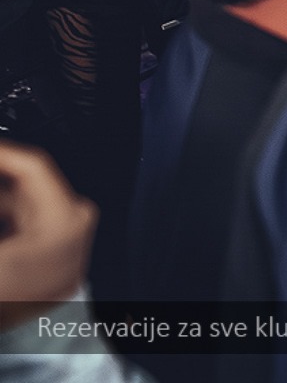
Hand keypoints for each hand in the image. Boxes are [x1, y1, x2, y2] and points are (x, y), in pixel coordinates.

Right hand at [0, 143, 96, 330]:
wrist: (35, 340)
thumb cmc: (21, 303)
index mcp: (66, 215)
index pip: (32, 163)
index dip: (2, 152)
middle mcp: (74, 217)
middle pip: (24, 179)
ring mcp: (68, 229)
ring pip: (21, 196)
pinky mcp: (55, 242)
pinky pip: (22, 213)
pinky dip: (3, 209)